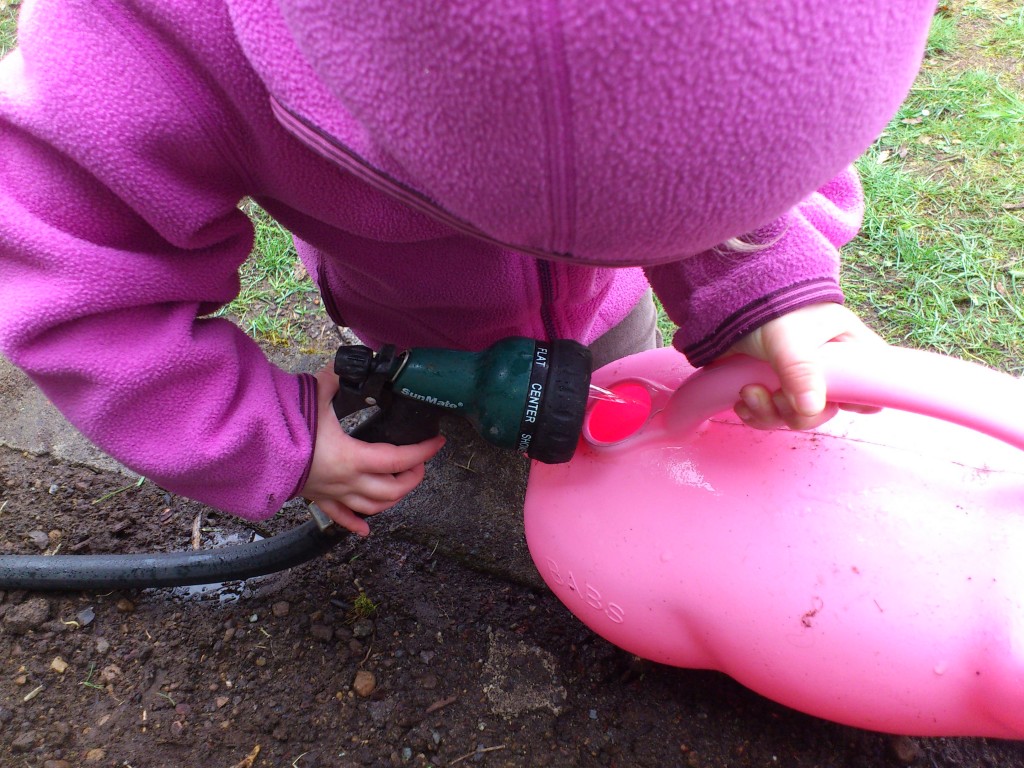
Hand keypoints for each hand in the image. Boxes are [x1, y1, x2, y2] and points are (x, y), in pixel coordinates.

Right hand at [300, 366, 445, 535]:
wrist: (254, 451)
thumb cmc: (285, 427)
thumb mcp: (315, 395)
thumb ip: (336, 379)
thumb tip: (346, 365)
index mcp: (353, 458)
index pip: (399, 459)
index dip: (423, 452)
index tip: (437, 443)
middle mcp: (347, 481)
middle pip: (392, 490)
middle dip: (412, 477)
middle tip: (419, 461)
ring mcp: (333, 493)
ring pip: (373, 507)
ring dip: (393, 498)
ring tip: (402, 483)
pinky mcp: (318, 498)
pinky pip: (340, 518)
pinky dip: (356, 523)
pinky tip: (367, 529)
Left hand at [723, 303, 883, 430]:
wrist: (728, 302)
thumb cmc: (769, 308)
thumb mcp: (789, 337)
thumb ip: (801, 371)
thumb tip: (812, 409)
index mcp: (846, 347)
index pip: (871, 379)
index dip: (858, 399)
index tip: (833, 402)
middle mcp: (826, 368)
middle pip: (826, 410)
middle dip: (796, 412)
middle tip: (775, 395)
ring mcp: (797, 380)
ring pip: (794, 416)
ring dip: (769, 413)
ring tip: (749, 393)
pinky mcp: (771, 387)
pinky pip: (770, 417)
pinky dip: (755, 415)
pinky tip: (742, 403)